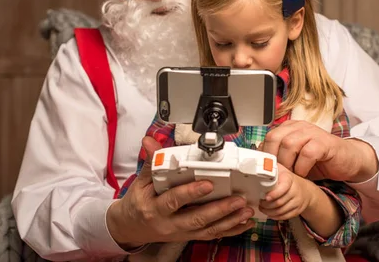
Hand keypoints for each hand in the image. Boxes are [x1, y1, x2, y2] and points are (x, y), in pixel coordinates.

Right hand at [107, 136, 255, 248]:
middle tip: (238, 198)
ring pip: (208, 229)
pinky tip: (244, 222)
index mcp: (155, 209)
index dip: (191, 193)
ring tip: (246, 209)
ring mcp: (181, 232)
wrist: (132, 228)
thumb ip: (151, 163)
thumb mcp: (140, 183)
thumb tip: (150, 141)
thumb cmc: (138, 203)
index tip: (208, 183)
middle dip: (220, 209)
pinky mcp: (190, 236)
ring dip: (230, 220)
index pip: (174, 201)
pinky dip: (230, 229)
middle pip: (197, 218)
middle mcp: (170, 224)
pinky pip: (212, 235)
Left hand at [259, 163, 314, 220]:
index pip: (284, 187)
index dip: (274, 193)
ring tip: (262, 208)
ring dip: (269, 211)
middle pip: (280, 202)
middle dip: (267, 205)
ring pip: (281, 211)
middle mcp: (295, 191)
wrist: (306, 191)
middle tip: (260, 203)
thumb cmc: (287, 179)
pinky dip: (275, 216)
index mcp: (289, 179)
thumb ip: (271, 167)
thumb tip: (256, 163)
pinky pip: (285, 216)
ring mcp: (297, 202)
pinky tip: (269, 213)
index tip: (265, 197)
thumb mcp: (281, 170)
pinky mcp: (297, 211)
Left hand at [261, 120, 377, 181]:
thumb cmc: (319, 160)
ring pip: (289, 143)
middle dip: (273, 158)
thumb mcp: (295, 159)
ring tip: (291, 175)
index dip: (264, 154)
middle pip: (275, 137)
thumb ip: (279, 158)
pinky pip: (308, 152)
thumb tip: (259, 165)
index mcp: (290, 128)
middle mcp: (299, 127)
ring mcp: (313, 133)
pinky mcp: (325, 143)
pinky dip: (302, 166)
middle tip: (278, 173)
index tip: (264, 170)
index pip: (269, 136)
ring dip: (287, 163)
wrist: (347, 160)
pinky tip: (304, 173)